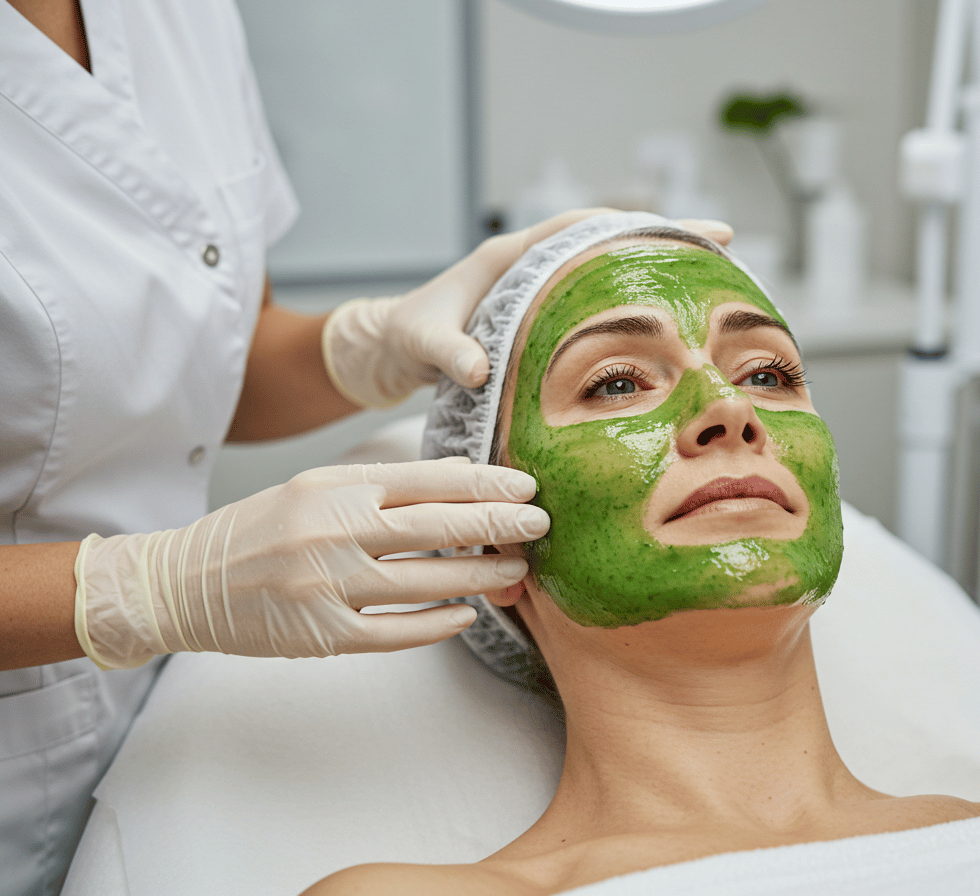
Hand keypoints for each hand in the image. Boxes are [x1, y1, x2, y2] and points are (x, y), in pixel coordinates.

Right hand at [74, 459, 549, 668]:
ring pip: (425, 580)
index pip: (428, 480)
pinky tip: (467, 615)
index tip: (526, 484)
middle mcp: (335, 531)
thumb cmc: (257, 530)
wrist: (182, 582)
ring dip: (480, 575)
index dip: (485, 481)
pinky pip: (395, 630)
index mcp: (335, 488)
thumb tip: (457, 482)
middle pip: (437, 526)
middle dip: (498, 524)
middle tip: (542, 523)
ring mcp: (329, 584)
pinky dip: (436, 623)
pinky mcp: (323, 633)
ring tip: (518, 571)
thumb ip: (378, 485)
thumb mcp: (314, 487)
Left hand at [321, 208, 734, 407]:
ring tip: (711, 287)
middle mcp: (529, 269)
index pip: (584, 227)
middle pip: (609, 245)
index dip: (638, 225)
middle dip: (666, 242)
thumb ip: (447, 351)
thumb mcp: (421, 342)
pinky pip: (593, 309)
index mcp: (509, 258)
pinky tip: (662, 333)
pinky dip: (628, 312)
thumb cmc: (399, 339)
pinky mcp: (537, 323)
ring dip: (653, 277)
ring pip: (606, 276)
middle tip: (724, 245)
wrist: (382, 354)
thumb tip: (476, 369)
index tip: (692, 229)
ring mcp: (537, 295)